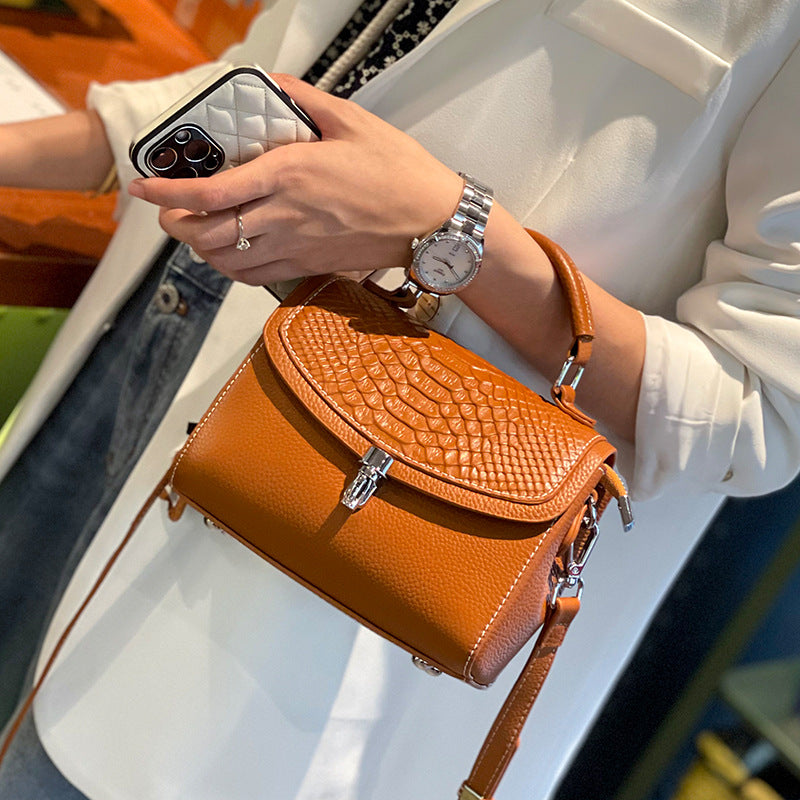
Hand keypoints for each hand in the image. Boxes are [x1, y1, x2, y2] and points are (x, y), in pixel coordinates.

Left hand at [128, 74, 462, 285]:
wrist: (432, 222)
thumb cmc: (399, 173)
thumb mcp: (353, 121)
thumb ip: (304, 99)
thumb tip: (273, 85)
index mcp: (291, 174)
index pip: (213, 192)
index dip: (169, 192)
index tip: (145, 186)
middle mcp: (286, 216)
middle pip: (210, 234)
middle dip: (177, 226)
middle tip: (168, 211)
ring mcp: (297, 246)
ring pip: (228, 261)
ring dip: (202, 249)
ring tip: (196, 232)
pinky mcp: (310, 265)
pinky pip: (256, 277)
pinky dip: (232, 269)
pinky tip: (232, 254)